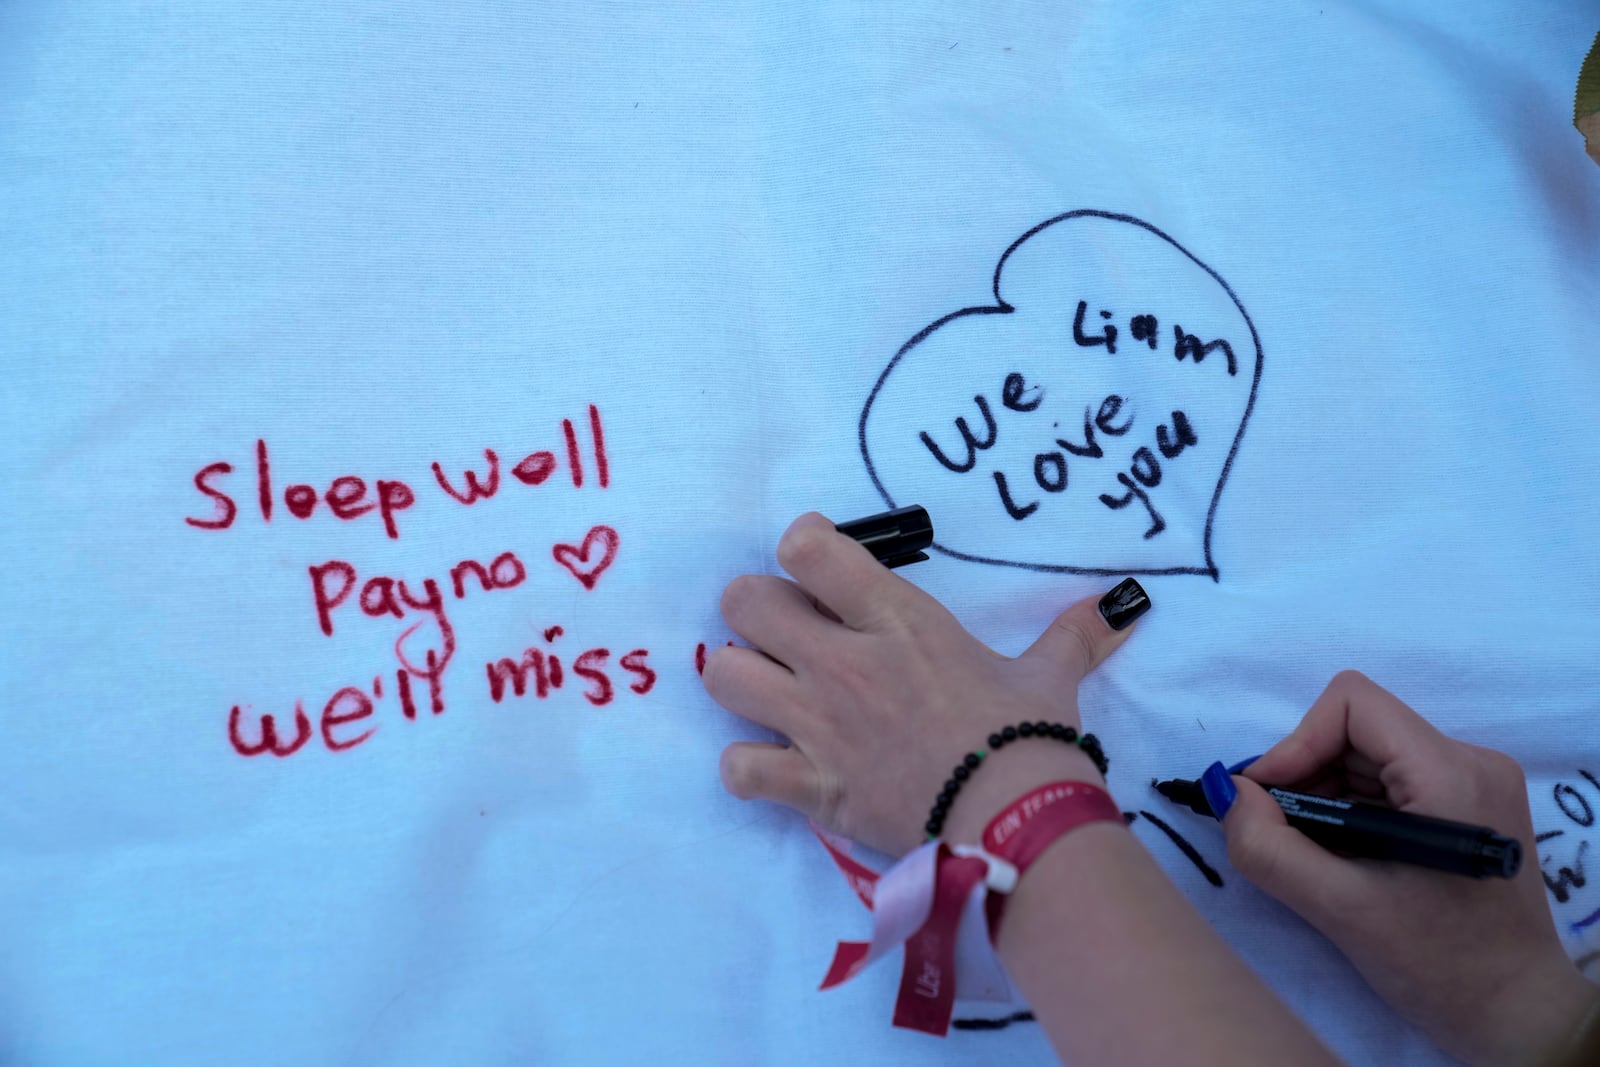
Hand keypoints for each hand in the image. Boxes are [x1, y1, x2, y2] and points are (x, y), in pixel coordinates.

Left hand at [703, 512, 1144, 855]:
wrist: (1019, 824)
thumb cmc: (1031, 737)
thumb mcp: (1050, 675)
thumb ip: (1072, 634)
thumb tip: (1122, 604)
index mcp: (895, 619)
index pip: (805, 547)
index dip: (804, 549)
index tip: (821, 568)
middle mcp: (842, 661)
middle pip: (744, 602)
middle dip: (757, 611)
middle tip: (790, 633)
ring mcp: (818, 724)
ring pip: (723, 675)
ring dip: (741, 679)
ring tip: (773, 692)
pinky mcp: (812, 787)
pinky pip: (738, 767)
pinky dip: (747, 766)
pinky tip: (775, 764)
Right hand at [1217, 670, 1594, 1065]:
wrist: (1516, 1015)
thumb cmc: (1439, 965)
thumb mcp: (1340, 910)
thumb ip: (1269, 847)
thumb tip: (1227, 792)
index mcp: (1451, 774)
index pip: (1352, 704)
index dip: (1296, 743)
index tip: (1266, 801)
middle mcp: (1470, 760)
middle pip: (1356, 729)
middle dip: (1305, 775)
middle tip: (1281, 835)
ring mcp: (1474, 781)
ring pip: (1367, 754)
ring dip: (1323, 795)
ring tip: (1315, 854)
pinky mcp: (1468, 804)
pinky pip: (1388, 780)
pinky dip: (1349, 809)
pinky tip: (1345, 857)